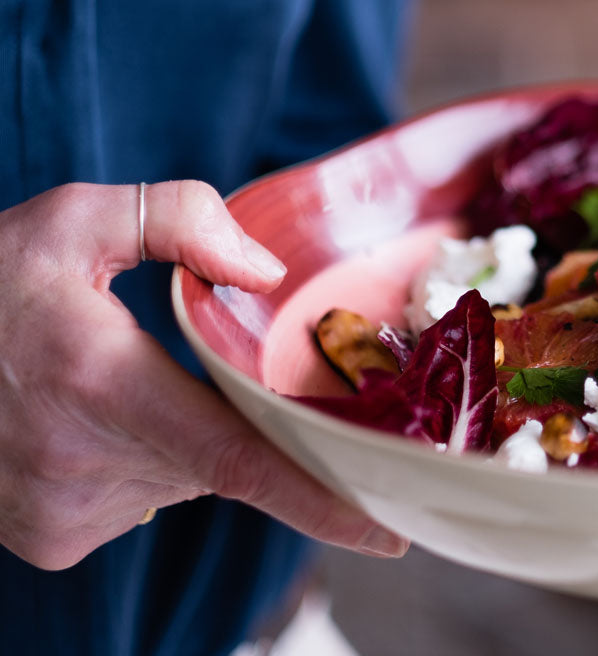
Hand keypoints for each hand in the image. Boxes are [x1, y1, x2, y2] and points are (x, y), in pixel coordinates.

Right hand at [0, 180, 407, 568]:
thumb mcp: (75, 218)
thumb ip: (179, 220)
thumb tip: (265, 273)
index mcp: (98, 384)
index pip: (236, 457)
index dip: (319, 498)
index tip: (390, 531)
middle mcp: (82, 464)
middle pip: (223, 451)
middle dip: (242, 409)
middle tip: (206, 356)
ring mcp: (64, 512)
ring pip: (187, 472)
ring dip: (186, 426)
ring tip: (123, 375)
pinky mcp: (52, 535)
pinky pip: (146, 491)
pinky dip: (151, 452)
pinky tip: (100, 411)